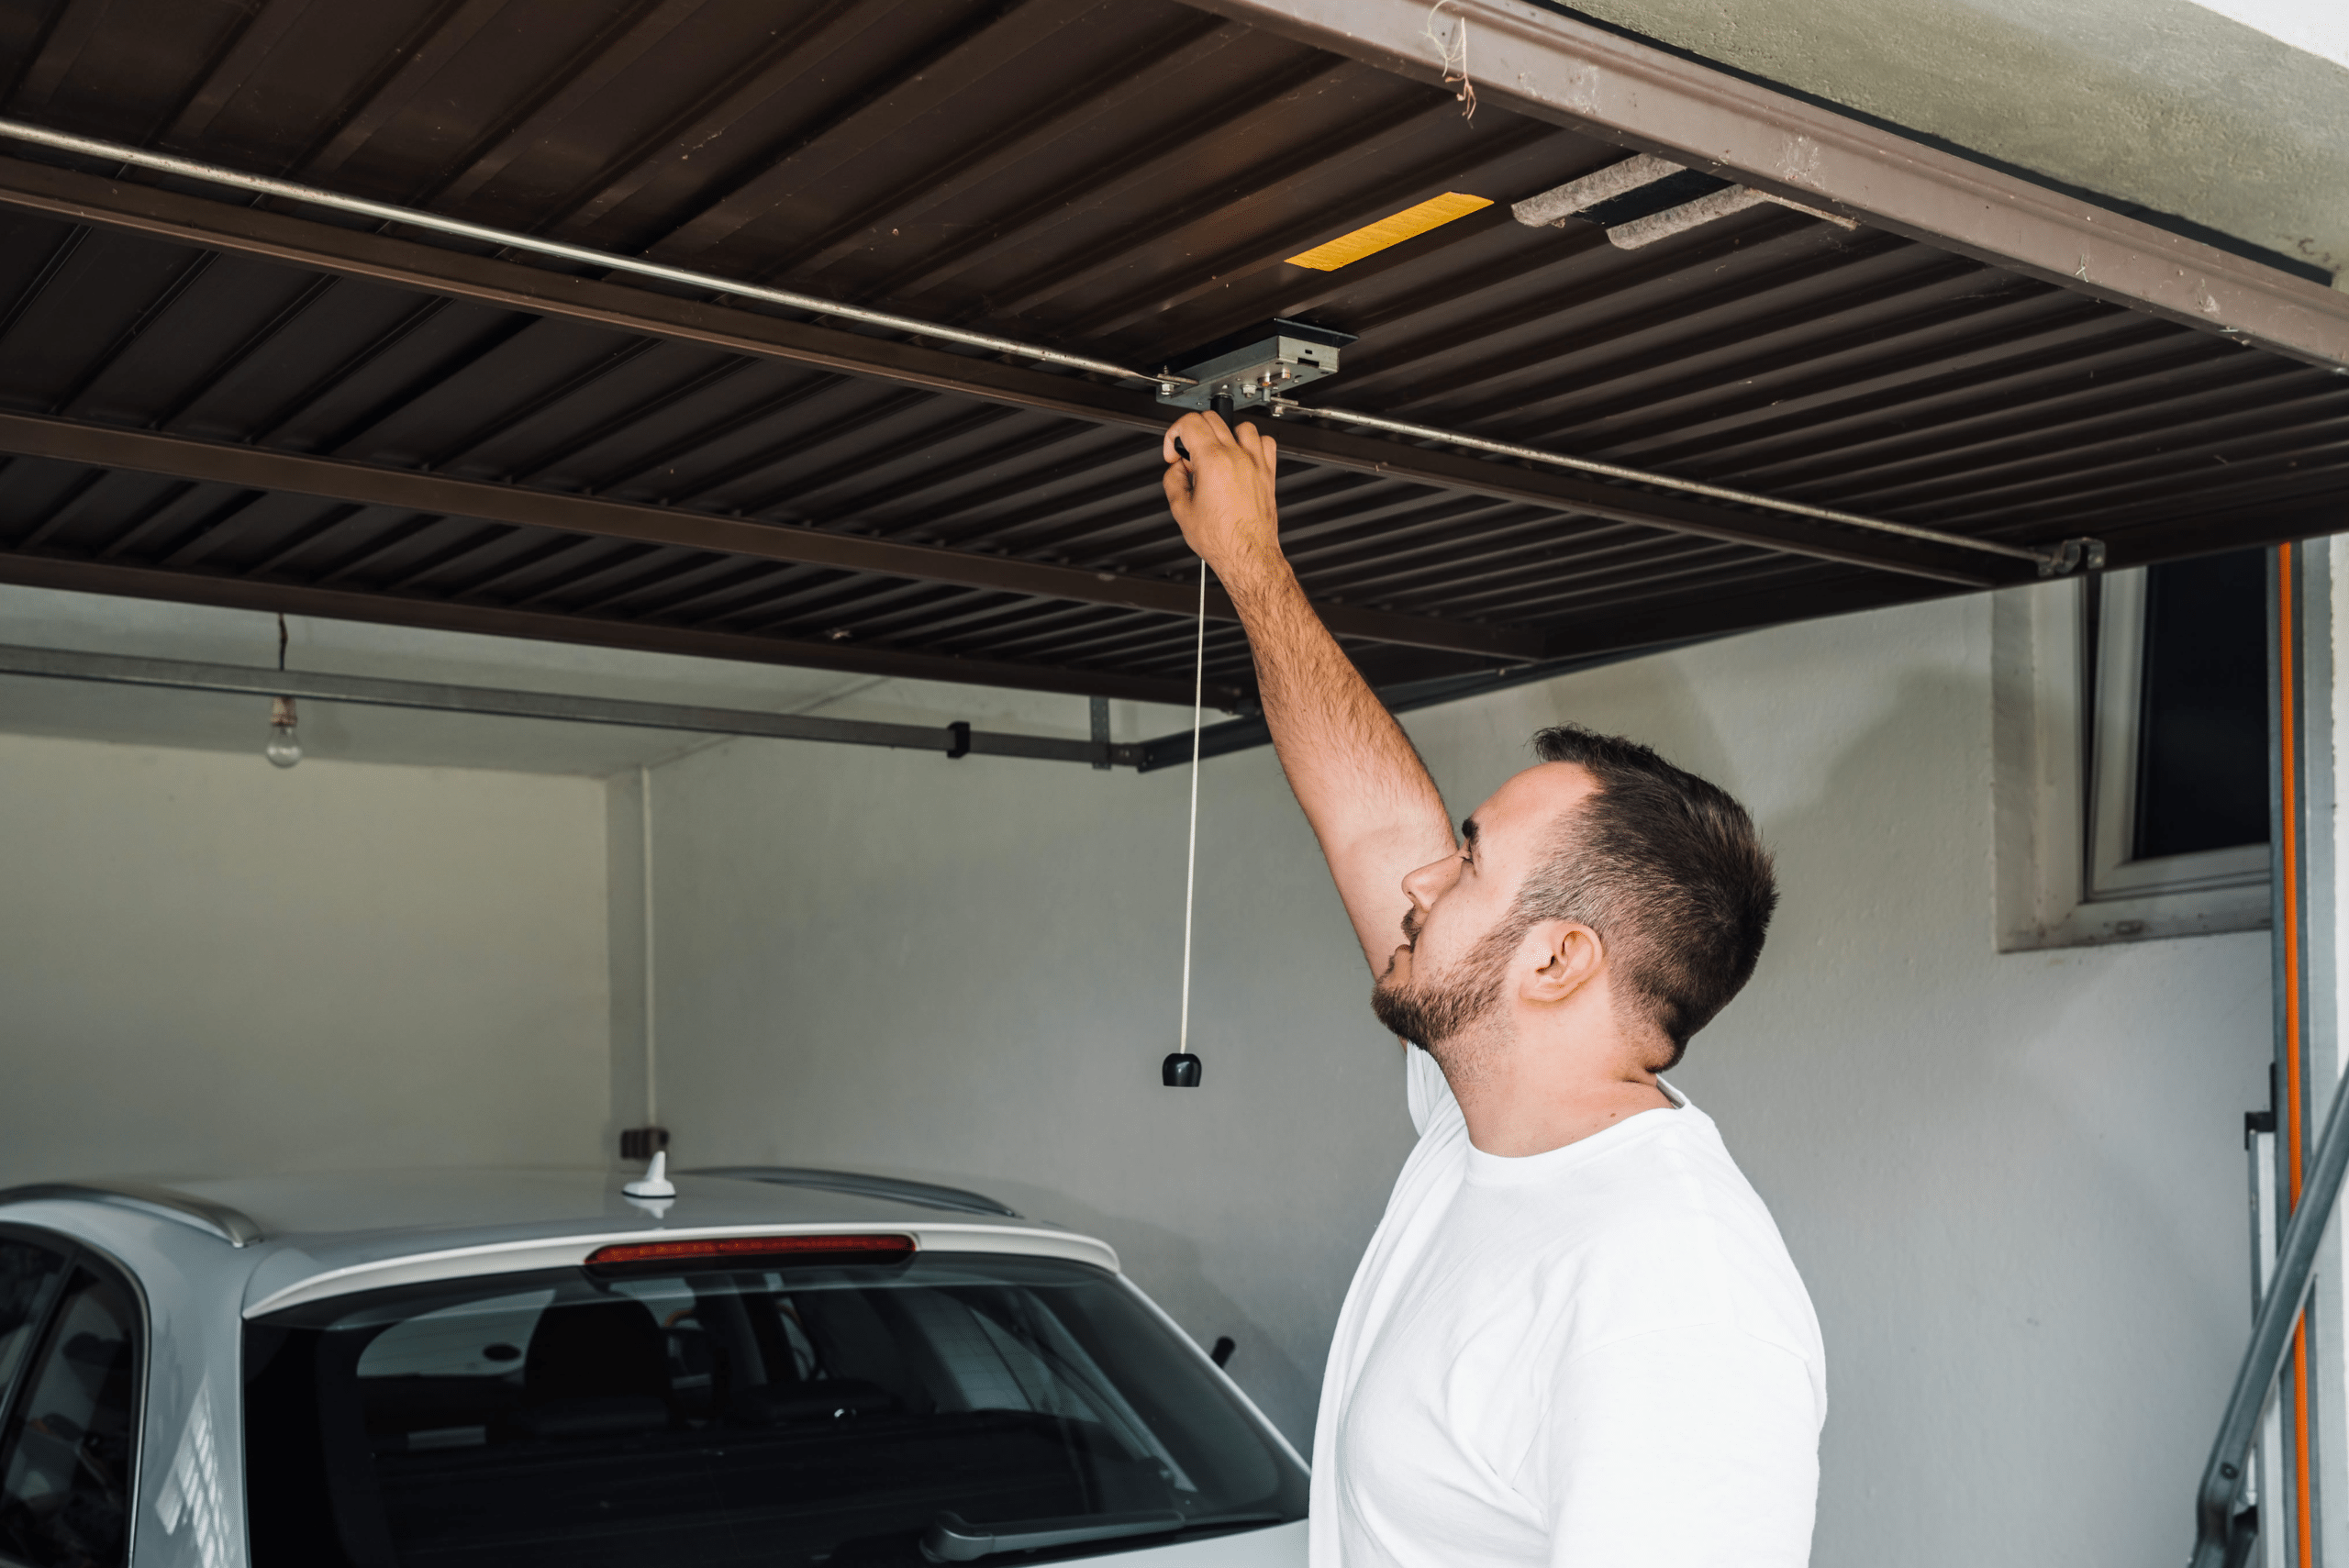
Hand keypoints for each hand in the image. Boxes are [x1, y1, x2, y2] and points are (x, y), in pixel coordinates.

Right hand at [1161, 411, 1283, 587]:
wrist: (1247, 555)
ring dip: (1223, 434)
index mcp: (1213, 462)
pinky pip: (1264, 441)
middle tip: (1189, 458)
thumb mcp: (1181, 511)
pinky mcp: (1268, 472)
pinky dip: (1251, 443)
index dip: (1173, 435)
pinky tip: (1240, 456)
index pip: (1188, 424)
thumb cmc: (1222, 539)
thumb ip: (1172, 480)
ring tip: (1214, 454)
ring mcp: (1255, 462)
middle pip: (1211, 418)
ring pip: (1239, 425)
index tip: (1174, 454)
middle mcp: (1236, 457)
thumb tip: (1176, 469)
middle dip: (1192, 433)